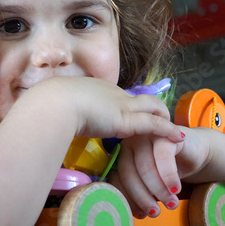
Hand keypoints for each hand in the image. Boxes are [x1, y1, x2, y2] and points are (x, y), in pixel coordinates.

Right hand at [55, 77, 183, 141]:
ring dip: (163, 117)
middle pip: (138, 98)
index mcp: (93, 88)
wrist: (53, 105)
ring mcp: (120, 104)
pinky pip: (153, 124)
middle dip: (150, 108)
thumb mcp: (54, 106)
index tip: (130, 114)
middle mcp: (111, 92)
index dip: (126, 105)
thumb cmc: (47, 106)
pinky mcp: (126, 120)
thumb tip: (52, 117)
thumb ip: (60, 111)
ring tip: (173, 130)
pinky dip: (166, 131)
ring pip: (152, 106)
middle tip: (159, 120)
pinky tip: (176, 137)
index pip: (116, 96)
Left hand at [108, 134, 182, 217]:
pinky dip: (169, 176)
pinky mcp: (163, 133)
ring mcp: (145, 135)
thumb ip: (143, 192)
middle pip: (128, 172)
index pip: (118, 178)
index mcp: (122, 155)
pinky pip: (163, 156)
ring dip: (158, 189)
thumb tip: (137, 214)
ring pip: (145, 166)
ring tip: (170, 203)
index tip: (140, 215)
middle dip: (142, 196)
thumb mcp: (153, 183)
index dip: (128, 198)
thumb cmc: (169, 169)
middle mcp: (129, 144)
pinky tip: (175, 188)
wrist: (195, 151)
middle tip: (155, 213)